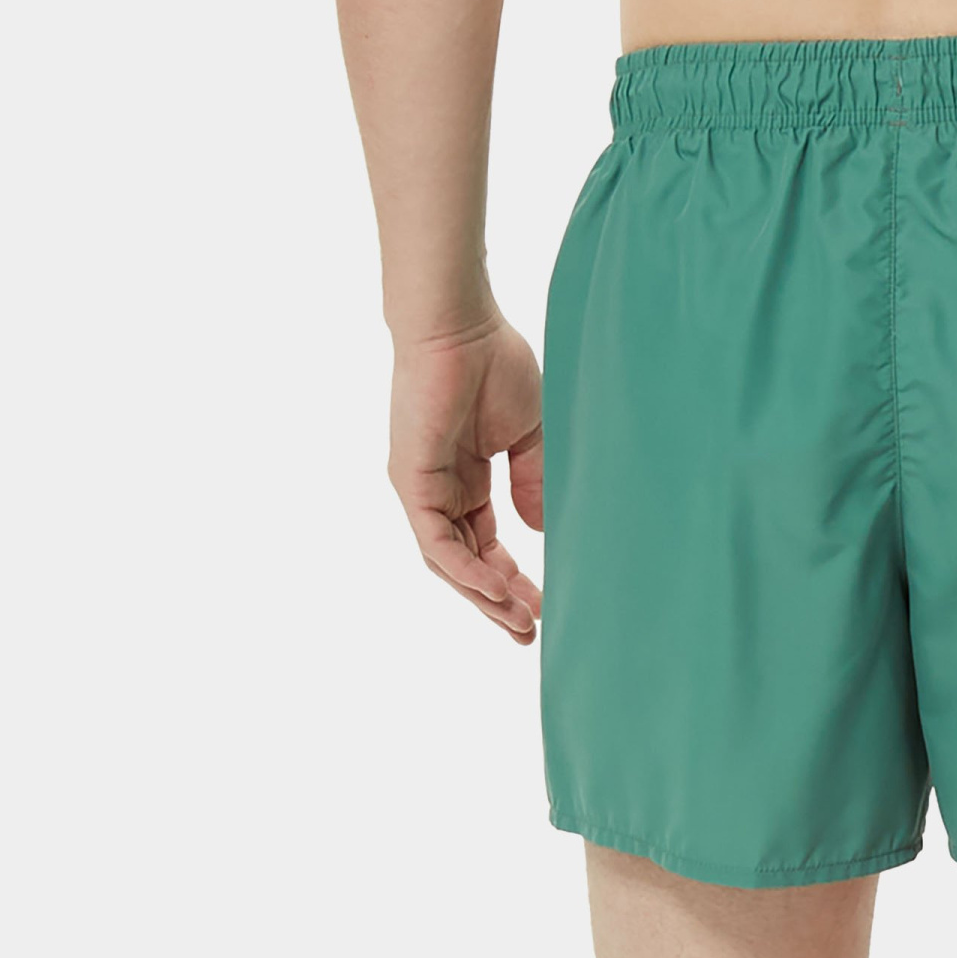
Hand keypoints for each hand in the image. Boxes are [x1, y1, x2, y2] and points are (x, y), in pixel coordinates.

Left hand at [388, 316, 543, 642]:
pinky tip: (498, 589)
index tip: (544, 606)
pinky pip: (437, 542)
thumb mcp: (529, 437)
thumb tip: (544, 531)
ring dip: (484, 596)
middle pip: (466, 564)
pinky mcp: (412, 482)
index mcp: (464, 480)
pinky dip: (467, 570)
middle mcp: (438, 490)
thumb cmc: (493, 363)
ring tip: (519, 621)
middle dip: (498, 601)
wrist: (460, 324)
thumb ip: (534, 484)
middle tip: (529, 632)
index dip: (512, 579)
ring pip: (449, 562)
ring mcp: (421, 488)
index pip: (485, 546)